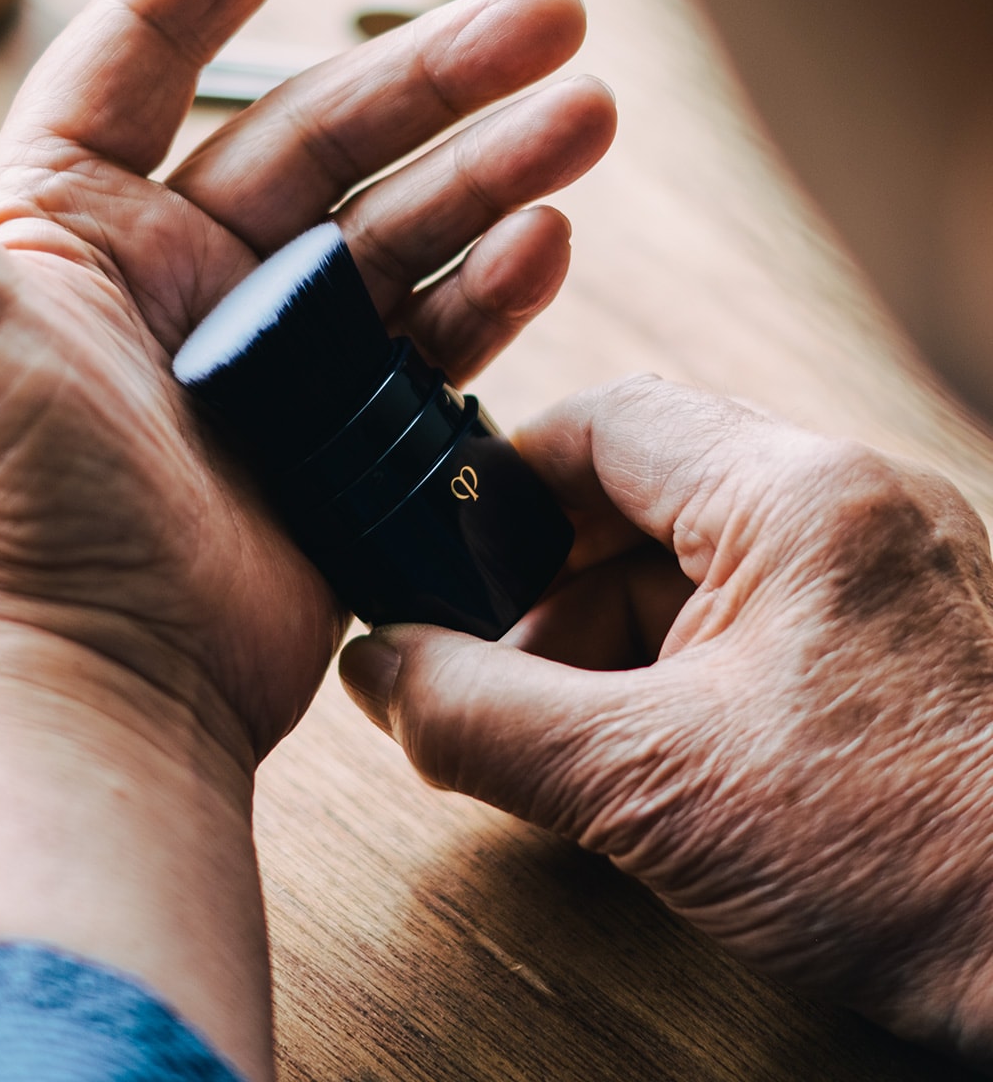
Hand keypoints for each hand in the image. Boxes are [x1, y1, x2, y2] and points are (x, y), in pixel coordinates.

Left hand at [0, 0, 614, 768]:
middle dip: (439, 75)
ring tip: (582, 119)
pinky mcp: (341, 433)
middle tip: (556, 27)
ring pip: (400, 230)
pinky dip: (492, 291)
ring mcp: (273, 358)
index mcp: (80, 226)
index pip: (162, 51)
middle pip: (326, 135)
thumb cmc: (5, 512)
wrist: (110, 685)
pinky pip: (431, 338)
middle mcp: (180, 277)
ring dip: (493, 172)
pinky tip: (550, 245)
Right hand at [341, 375, 992, 1066]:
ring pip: (694, 558)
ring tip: (570, 734)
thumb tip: (376, 670)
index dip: (507, 478)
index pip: (610, 422)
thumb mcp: (650, 787)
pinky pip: (750, 611)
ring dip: (610, 635)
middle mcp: (851, 504)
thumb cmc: (911, 865)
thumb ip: (482, 720)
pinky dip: (676, 665)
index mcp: (798, 496)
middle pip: (645, 491)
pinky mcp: (893, 632)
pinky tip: (648, 746)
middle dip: (551, 581)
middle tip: (492, 666)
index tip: (443, 544)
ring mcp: (882, 567)